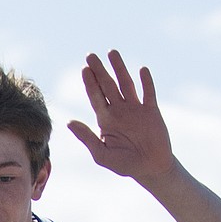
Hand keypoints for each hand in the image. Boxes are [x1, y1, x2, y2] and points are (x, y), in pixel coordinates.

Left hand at [68, 51, 173, 185]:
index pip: (96, 97)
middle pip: (108, 86)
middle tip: (90, 56)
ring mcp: (135, 108)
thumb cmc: (124, 164)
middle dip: (99, 71)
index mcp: (106, 119)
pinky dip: (146, 82)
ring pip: (126, 84)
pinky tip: (142, 70)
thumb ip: (87, 138)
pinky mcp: (151, 111)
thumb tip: (69, 122)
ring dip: (119, 68)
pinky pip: (148, 93)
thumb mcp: (102, 154)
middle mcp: (119, 110)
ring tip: (112, 52)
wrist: (149, 169)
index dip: (90, 83)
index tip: (84, 70)